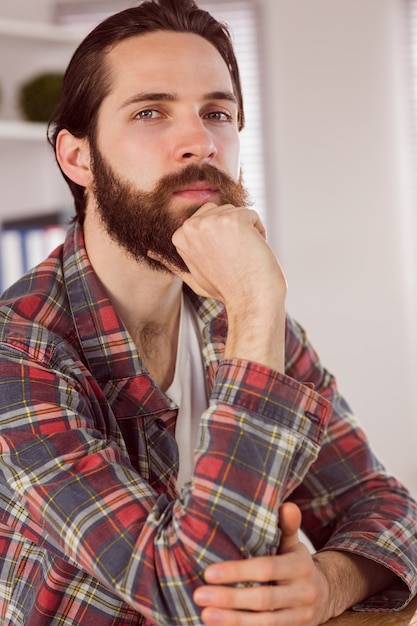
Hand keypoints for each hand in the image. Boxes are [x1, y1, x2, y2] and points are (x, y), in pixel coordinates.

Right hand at [149, 202, 286, 371]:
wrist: (250, 301)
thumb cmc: (226, 291)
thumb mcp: (192, 277)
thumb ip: (174, 262)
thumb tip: (151, 252)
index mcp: (179, 236)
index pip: (207, 217)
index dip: (221, 237)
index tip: (224, 259)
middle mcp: (191, 226)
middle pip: (221, 210)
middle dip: (233, 230)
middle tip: (235, 258)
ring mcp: (212, 222)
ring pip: (237, 211)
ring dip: (247, 232)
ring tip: (244, 257)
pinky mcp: (234, 220)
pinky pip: (252, 214)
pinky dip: (259, 231)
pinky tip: (254, 252)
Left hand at [193, 502, 330, 625]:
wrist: (325, 594)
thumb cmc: (297, 564)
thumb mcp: (293, 544)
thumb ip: (286, 526)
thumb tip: (287, 505)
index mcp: (300, 567)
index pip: (266, 569)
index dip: (237, 572)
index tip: (209, 573)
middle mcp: (302, 593)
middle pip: (263, 599)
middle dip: (229, 598)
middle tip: (199, 595)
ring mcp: (299, 617)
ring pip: (264, 622)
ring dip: (233, 620)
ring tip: (205, 614)